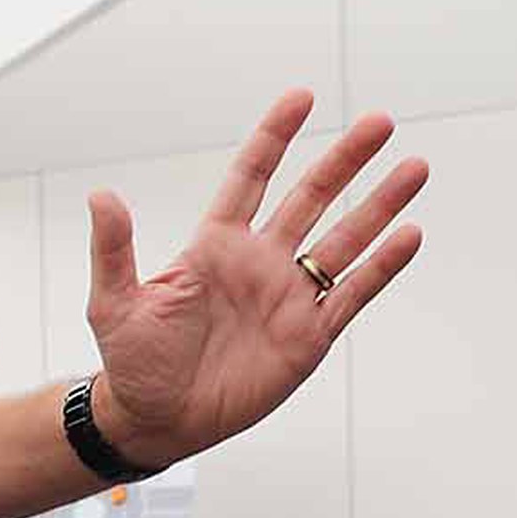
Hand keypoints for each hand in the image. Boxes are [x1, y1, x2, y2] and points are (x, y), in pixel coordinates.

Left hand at [85, 90, 426, 469]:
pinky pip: (353, 293)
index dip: (275, 138)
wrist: (157, 420)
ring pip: (343, 240)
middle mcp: (259, 263)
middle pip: (311, 198)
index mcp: (214, 246)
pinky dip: (383, 266)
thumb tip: (100, 195)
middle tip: (380, 121)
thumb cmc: (132, 361)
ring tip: (415, 167)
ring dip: (378, 205)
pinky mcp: (310, 335)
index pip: (251, 178)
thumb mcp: (113, 303)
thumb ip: (114, 249)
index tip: (301, 97)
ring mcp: (288, 297)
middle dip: (345, 160)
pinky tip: (410, 234)